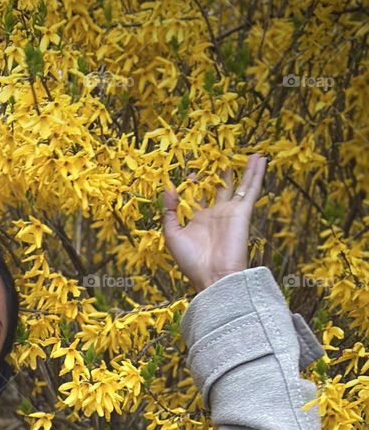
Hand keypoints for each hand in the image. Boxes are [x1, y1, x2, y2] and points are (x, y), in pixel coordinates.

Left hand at [162, 154, 266, 292]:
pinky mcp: (243, 212)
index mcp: (198, 220)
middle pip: (220, 188)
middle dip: (221, 173)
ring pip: (240, 185)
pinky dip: (257, 174)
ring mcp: (230, 212)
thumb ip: (169, 212)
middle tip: (220, 157)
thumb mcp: (172, 235)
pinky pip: (252, 189)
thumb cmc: (191, 261)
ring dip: (245, 169)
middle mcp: (215, 214)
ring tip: (250, 153)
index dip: (194, 184)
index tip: (191, 173)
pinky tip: (261, 159)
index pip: (198, 197)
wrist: (213, 276)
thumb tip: (167, 188)